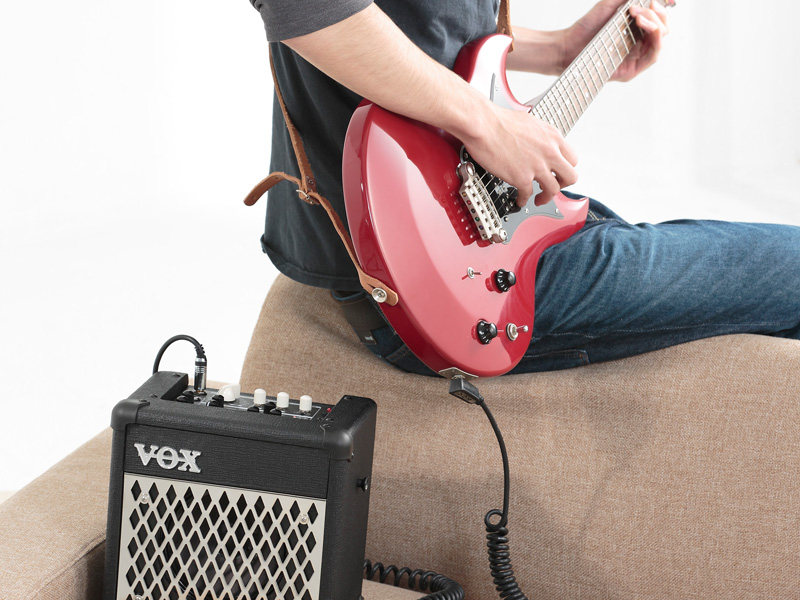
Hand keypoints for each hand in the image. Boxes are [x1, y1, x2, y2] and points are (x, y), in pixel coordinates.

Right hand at [462, 105, 577, 205]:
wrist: (483, 124)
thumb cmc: (498, 120)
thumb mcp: (529, 122)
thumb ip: (538, 136)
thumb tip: (536, 142)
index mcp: (552, 136)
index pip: (572, 158)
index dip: (565, 168)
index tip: (558, 172)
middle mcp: (549, 152)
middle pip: (570, 176)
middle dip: (562, 184)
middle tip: (555, 187)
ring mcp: (537, 166)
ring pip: (553, 190)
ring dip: (546, 197)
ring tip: (539, 199)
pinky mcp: (522, 177)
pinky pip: (528, 194)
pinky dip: (523, 199)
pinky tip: (519, 199)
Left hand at [565, 0, 669, 81]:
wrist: (568, 45)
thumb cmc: (586, 27)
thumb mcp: (609, 5)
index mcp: (636, 30)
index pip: (659, 19)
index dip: (661, 7)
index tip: (653, 0)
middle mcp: (638, 44)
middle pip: (664, 29)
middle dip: (657, 14)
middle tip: (640, 8)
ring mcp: (635, 58)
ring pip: (660, 41)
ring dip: (655, 24)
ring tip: (638, 16)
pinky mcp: (631, 70)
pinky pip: (653, 57)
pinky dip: (656, 40)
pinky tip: (648, 27)